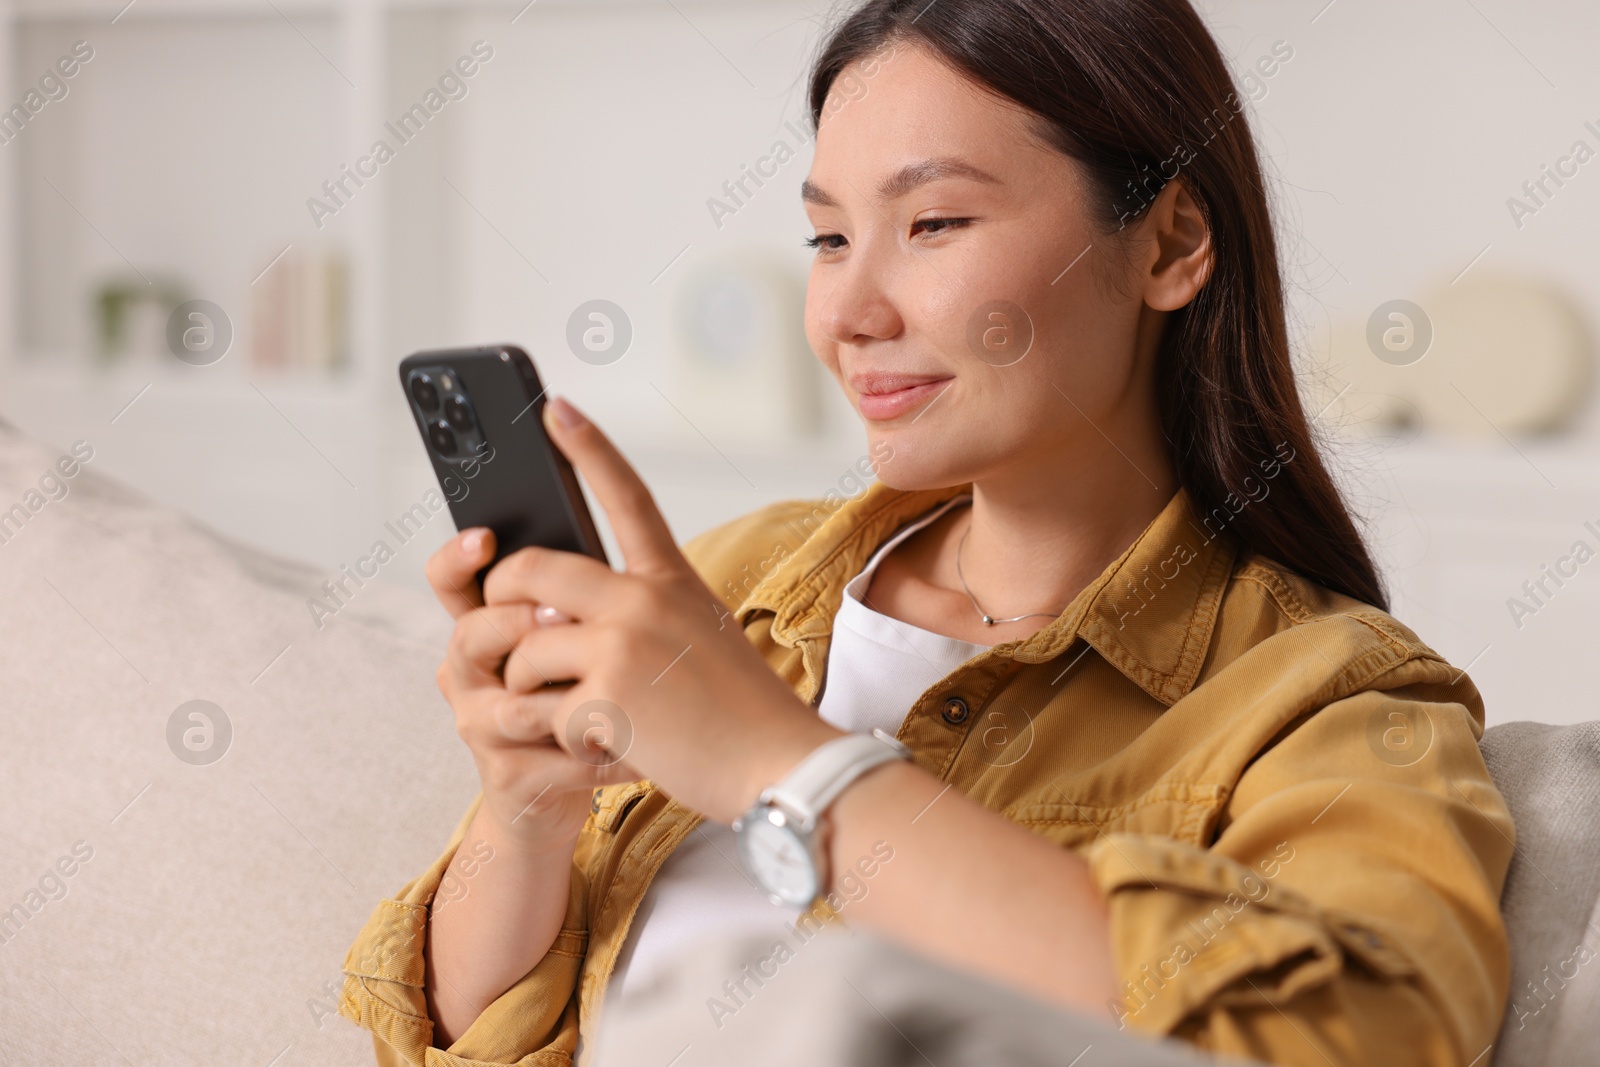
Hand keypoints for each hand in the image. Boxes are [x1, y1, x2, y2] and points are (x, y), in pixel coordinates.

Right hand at [426, 524, 636, 850]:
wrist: (565, 790)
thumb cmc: (575, 700)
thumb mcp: (570, 642)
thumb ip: (571, 599)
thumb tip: (603, 555)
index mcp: (485, 631)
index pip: (450, 585)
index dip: (456, 559)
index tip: (485, 537)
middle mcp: (470, 677)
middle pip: (470, 637)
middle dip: (514, 623)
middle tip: (563, 615)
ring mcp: (483, 728)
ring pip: (511, 706)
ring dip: (567, 700)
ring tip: (614, 688)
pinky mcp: (509, 777)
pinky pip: (552, 761)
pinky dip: (598, 755)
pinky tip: (638, 751)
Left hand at [484, 395, 843, 823]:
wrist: (781, 767)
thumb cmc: (741, 713)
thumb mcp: (702, 636)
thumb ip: (639, 613)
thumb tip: (557, 609)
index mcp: (672, 579)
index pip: (627, 496)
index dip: (588, 448)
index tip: (555, 408)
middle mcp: (643, 599)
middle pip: (529, 570)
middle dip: (499, 602)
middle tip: (506, 632)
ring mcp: (622, 645)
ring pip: (520, 649)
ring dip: (526, 690)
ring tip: (573, 714)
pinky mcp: (604, 697)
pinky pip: (538, 711)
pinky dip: (557, 738)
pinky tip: (601, 747)